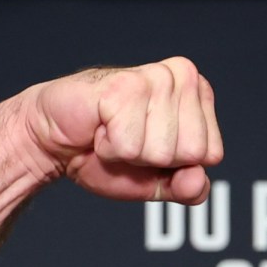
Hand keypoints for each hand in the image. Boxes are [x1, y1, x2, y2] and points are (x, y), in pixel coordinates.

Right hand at [19, 59, 223, 202]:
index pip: (211, 154)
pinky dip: (109, 147)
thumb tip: (198, 180)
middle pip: (190, 152)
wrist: (55, 141)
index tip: (150, 148)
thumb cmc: (106, 153)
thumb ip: (187, 188)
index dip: (176, 165)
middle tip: (129, 140)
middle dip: (153, 160)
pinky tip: (100, 126)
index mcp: (198, 95)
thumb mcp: (156, 181)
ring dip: (128, 152)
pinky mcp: (124, 85)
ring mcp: (154, 78)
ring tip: (113, 131)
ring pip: (161, 150)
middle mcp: (181, 78)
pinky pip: (130, 144)